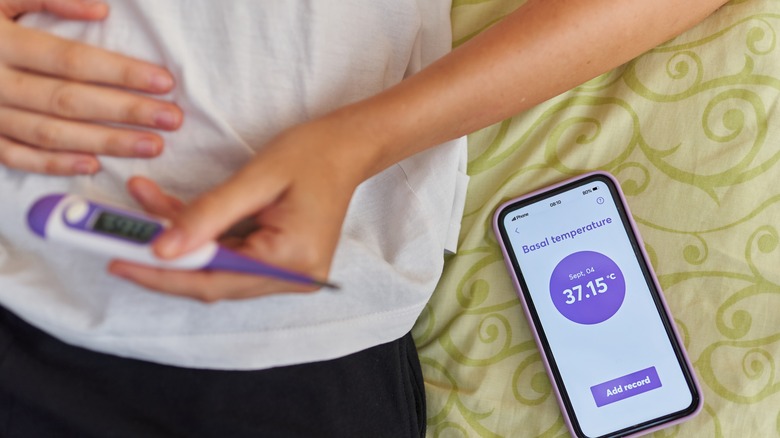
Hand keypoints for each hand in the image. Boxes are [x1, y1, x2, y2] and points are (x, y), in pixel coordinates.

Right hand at [0, 0, 181, 174]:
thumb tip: (98, 10)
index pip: (71, 62)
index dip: (121, 73)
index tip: (164, 82)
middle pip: (68, 102)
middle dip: (125, 112)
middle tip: (172, 119)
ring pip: (49, 135)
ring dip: (103, 143)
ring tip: (150, 145)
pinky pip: (14, 156)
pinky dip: (52, 164)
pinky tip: (92, 165)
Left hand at [109, 118, 368, 300]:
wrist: (349, 147)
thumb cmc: (311, 154)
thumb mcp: (256, 178)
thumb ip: (208, 215)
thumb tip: (161, 250)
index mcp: (292, 260)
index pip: (214, 280)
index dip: (162, 273)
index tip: (118, 259)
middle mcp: (293, 277)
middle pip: (213, 280)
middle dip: (164, 256)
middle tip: (117, 235)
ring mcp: (289, 274)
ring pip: (217, 269)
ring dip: (179, 242)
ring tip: (144, 206)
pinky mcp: (281, 264)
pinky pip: (231, 258)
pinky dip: (200, 237)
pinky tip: (172, 211)